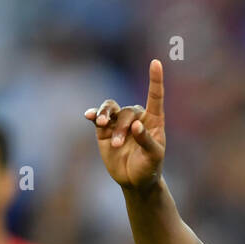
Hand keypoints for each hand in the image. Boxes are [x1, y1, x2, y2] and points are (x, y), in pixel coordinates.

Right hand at [84, 58, 165, 188]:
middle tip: (119, 145)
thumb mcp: (153, 156)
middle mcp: (136, 117)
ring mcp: (119, 122)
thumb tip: (136, 124)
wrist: (135, 181)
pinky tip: (88, 116)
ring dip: (105, 117)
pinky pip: (97, 117)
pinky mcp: (105, 130)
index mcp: (154, 120)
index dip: (155, 79)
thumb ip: (145, 140)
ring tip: (101, 126)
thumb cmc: (149, 167)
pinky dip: (93, 114)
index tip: (156, 62)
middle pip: (127, 111)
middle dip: (121, 126)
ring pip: (110, 109)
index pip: (155, 96)